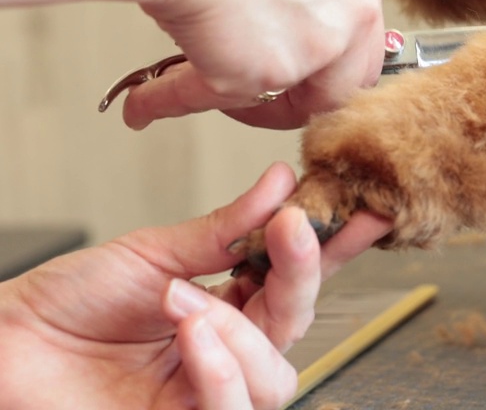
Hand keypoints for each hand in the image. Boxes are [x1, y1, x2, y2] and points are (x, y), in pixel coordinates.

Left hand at [0, 163, 390, 409]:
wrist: (4, 343)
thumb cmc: (67, 302)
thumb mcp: (154, 252)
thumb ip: (225, 228)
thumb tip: (282, 181)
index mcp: (230, 305)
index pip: (297, 279)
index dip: (337, 248)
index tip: (367, 209)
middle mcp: (228, 351)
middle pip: (298, 325)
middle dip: (303, 276)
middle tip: (291, 230)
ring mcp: (207, 393)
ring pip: (275, 377)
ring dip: (243, 333)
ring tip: (189, 299)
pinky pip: (230, 409)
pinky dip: (221, 367)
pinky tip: (195, 331)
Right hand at [122, 0, 385, 129]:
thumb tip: (270, 17)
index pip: (359, 42)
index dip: (323, 64)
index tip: (289, 68)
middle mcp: (352, 13)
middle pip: (343, 84)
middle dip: (298, 97)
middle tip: (254, 97)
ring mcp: (318, 47)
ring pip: (288, 102)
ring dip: (244, 103)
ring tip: (195, 86)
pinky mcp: (270, 73)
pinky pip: (224, 100)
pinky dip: (175, 99)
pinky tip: (146, 101)